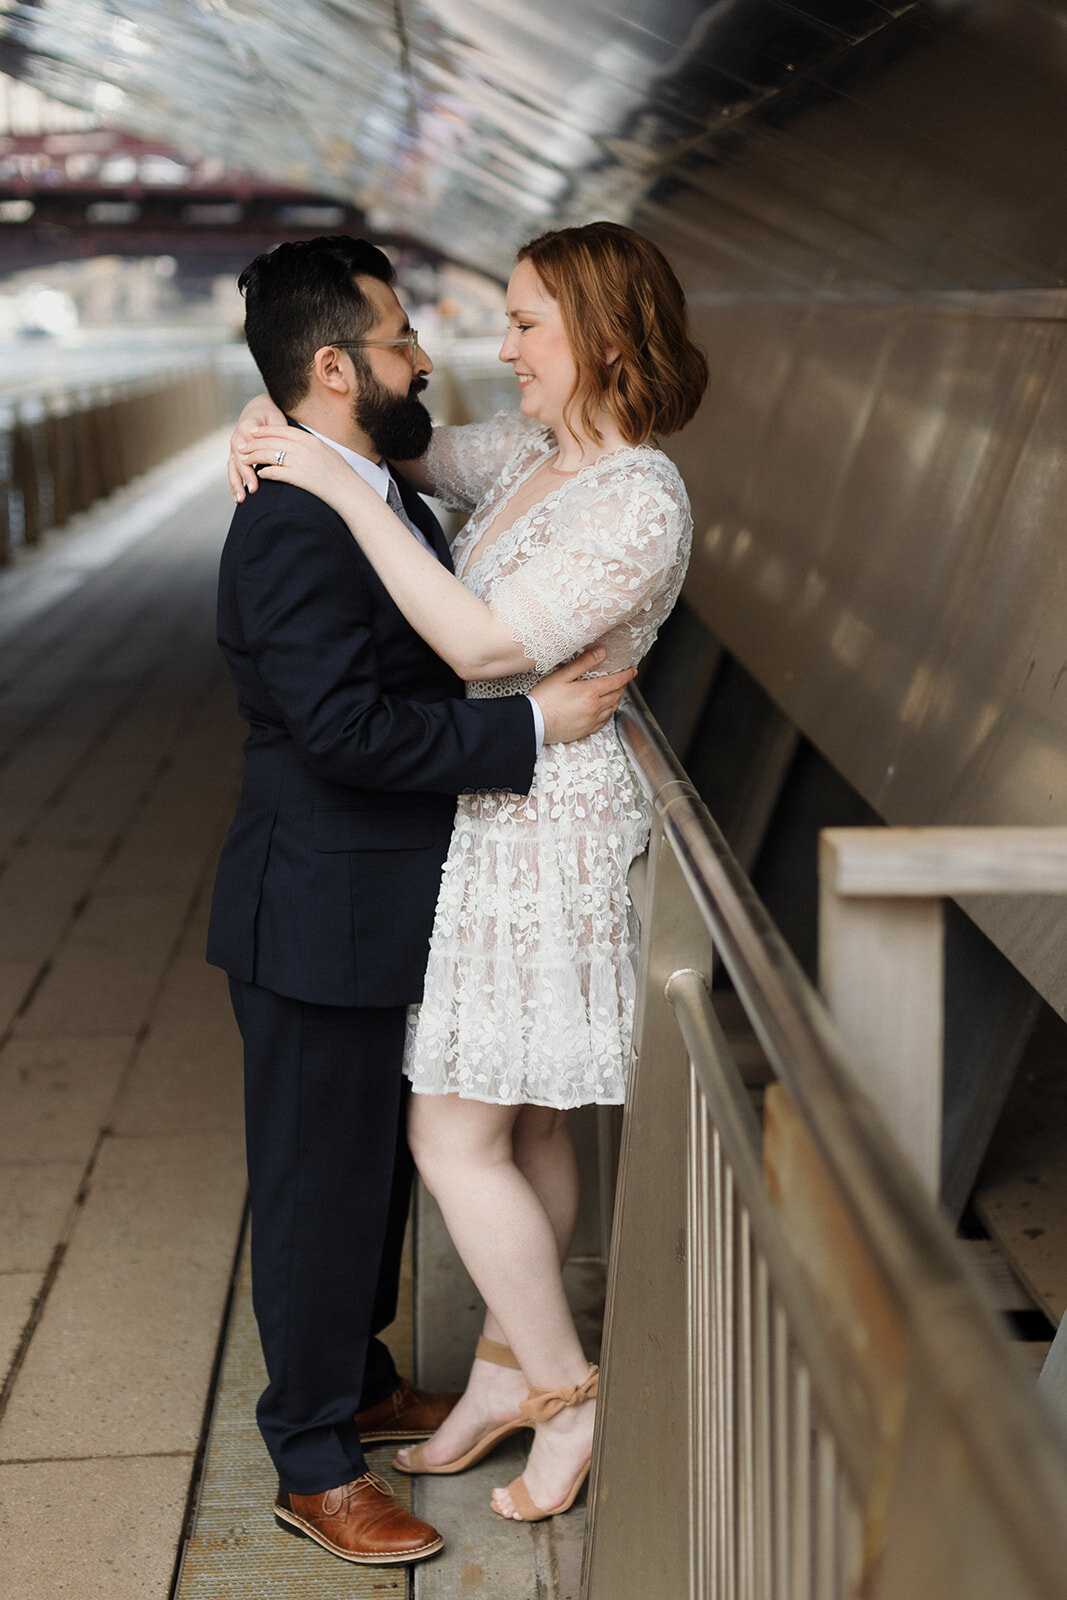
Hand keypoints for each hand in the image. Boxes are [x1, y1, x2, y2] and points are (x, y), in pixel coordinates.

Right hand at [228, 392, 286, 500]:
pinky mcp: (236, 454)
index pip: (248, 450)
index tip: (257, 480)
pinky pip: (233, 469)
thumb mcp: (276, 419)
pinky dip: (235, 482)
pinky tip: (238, 496)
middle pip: (238, 461)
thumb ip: (274, 433)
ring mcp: (235, 447)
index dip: (251, 466)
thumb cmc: (271, 414)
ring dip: (235, 484)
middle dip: (245, 477)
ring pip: (232, 467)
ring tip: (240, 499)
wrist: (259, 409)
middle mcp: (237, 438)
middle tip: (252, 491)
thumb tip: (270, 448)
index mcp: (246, 428)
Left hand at [239, 426, 372, 516]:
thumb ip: (310, 445)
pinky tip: (259, 475)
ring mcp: (300, 462)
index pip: (281, 430)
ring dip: (254, 457)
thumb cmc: (340, 474)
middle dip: (253, 443)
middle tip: (242, 446)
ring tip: (246, 460)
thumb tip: (298, 443)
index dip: (264, 430)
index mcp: (309, 439)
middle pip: (271, 441)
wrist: (349, 491)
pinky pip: (275, 472)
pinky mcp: (298, 477)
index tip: (253, 432)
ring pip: (269, 455)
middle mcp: (303, 448)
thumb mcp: (326, 451)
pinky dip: (265, 473)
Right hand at [532, 648, 636, 742]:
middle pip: (617, 695)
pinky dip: (609, 713)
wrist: (534, 723)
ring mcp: (591, 721)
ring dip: (617, 698)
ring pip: (613, 708)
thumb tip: (601, 652)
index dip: (627, 675)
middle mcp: (595, 707)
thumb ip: (584, 663)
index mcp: (590, 692)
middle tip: (623, 679)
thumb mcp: (562, 675)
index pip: (616, 681)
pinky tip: (606, 709)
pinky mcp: (586, 730)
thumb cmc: (544, 698)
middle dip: (622, 685)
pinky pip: (605, 721)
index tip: (633, 670)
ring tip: (616, 692)